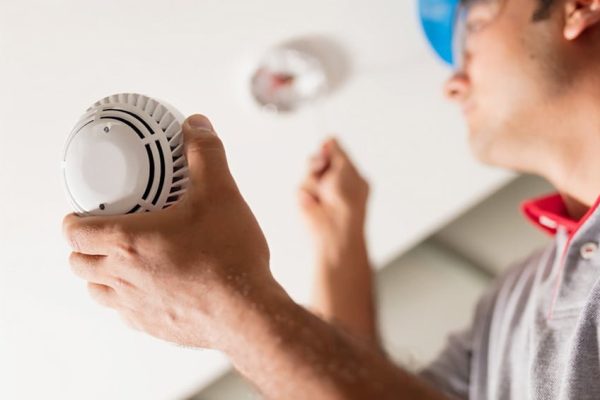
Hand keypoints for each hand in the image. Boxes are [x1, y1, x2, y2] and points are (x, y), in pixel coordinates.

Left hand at [63, 115, 273, 348]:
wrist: (247, 311)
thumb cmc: (228, 258)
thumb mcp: (220, 192)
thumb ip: (205, 154)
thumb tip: (196, 126)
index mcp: (128, 242)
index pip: (76, 231)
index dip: (73, 220)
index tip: (82, 213)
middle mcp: (124, 277)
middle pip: (79, 263)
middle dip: (83, 246)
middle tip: (103, 233)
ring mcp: (136, 306)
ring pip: (97, 291)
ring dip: (100, 274)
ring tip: (120, 261)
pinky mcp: (153, 326)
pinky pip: (125, 313)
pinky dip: (125, 298)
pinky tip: (149, 287)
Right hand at [298, 138, 369, 260]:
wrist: (335, 227)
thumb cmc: (348, 203)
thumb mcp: (348, 171)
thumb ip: (337, 153)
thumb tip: (329, 140)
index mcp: (350, 175)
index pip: (336, 154)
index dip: (329, 149)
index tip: (326, 147)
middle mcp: (334, 182)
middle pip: (318, 158)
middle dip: (319, 162)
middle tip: (325, 172)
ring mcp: (319, 190)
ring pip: (308, 170)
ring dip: (314, 177)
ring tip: (324, 192)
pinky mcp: (306, 199)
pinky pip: (302, 185)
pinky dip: (309, 190)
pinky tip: (315, 201)